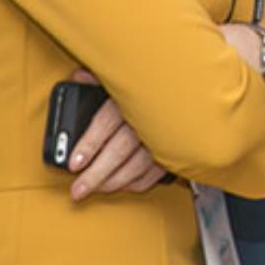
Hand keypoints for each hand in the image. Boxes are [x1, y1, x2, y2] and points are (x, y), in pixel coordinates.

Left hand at [65, 70, 168, 199]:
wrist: (190, 88)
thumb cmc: (153, 84)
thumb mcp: (127, 75)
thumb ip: (102, 78)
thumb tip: (79, 78)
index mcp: (134, 96)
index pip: (107, 122)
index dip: (88, 145)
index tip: (73, 163)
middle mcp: (149, 118)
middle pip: (119, 150)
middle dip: (96, 174)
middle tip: (77, 189)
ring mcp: (164, 137)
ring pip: (136, 167)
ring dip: (113, 182)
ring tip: (93, 190)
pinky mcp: (174, 152)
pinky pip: (153, 174)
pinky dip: (135, 183)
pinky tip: (120, 184)